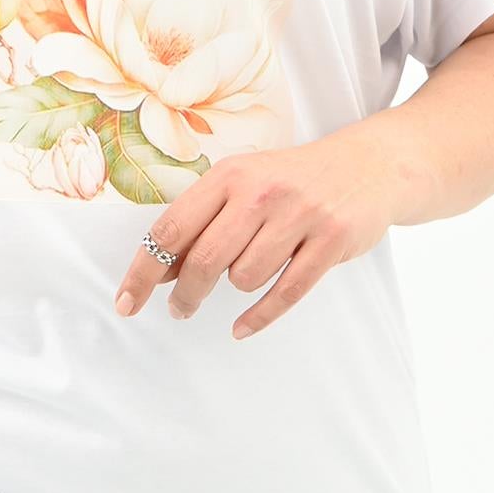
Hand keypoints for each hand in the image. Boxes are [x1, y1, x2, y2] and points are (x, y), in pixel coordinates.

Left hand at [112, 123, 410, 339]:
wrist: (368, 165)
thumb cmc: (292, 180)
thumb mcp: (244, 184)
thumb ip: (203, 220)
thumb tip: (158, 270)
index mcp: (230, 174)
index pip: (172, 228)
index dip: (143, 270)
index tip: (126, 303)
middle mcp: (261, 192)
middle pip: (204, 260)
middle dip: (185, 295)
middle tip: (180, 310)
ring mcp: (299, 216)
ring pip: (245, 278)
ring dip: (238, 288)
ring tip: (246, 275)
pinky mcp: (330, 241)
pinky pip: (285, 293)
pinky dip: (258, 317)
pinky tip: (241, 326)